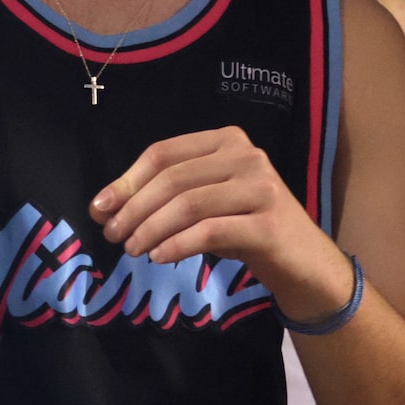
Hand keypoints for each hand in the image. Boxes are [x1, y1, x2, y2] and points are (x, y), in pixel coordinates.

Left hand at [92, 126, 356, 317]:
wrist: (303, 263)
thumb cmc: (244, 229)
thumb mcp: (198, 207)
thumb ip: (156, 200)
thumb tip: (100, 208)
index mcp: (226, 140)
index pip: (163, 154)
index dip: (126, 181)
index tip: (100, 209)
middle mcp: (248, 156)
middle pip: (172, 179)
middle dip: (134, 208)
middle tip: (112, 235)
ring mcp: (263, 188)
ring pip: (188, 204)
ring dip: (150, 229)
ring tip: (132, 249)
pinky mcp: (270, 224)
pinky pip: (210, 231)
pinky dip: (177, 244)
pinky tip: (160, 256)